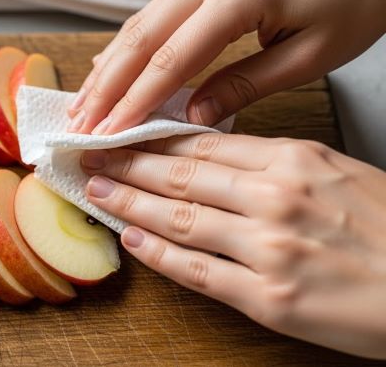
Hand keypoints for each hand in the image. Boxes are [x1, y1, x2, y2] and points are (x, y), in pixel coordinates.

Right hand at [68, 0, 385, 134]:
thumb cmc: (353, 5)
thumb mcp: (309, 57)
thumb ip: (244, 85)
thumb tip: (192, 117)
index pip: (170, 60)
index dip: (134, 102)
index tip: (109, 135)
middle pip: (140, 38)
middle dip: (105, 87)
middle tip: (80, 125)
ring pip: (139, 23)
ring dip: (108, 67)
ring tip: (84, 105)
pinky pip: (154, 13)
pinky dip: (128, 46)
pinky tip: (108, 69)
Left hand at [80, 134, 385, 358]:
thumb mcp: (338, 172)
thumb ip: (277, 163)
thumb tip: (218, 155)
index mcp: (294, 159)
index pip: (204, 141)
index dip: (151, 137)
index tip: (120, 131)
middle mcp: (275, 196)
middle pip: (181, 172)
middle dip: (127, 162)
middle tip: (89, 155)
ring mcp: (268, 247)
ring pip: (178, 216)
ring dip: (130, 201)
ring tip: (98, 190)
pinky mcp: (268, 297)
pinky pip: (197, 271)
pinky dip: (158, 253)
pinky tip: (132, 238)